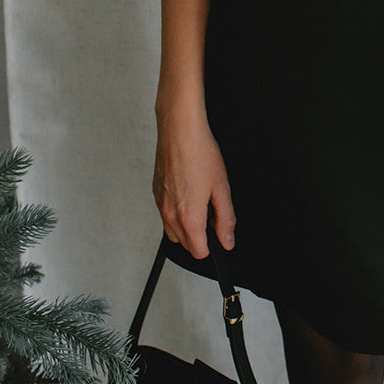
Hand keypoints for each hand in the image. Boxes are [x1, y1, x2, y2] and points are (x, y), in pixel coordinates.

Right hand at [153, 106, 235, 259]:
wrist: (179, 131)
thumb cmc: (199, 153)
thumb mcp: (222, 188)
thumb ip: (226, 219)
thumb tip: (228, 240)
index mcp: (189, 217)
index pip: (199, 252)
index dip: (213, 246)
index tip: (220, 233)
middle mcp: (170, 215)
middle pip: (185, 244)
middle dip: (200, 236)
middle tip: (213, 211)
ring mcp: (160, 205)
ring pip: (173, 231)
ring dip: (187, 226)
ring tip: (200, 200)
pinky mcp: (155, 193)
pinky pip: (165, 214)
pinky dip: (176, 212)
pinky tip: (188, 191)